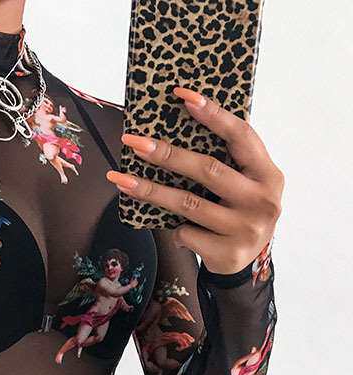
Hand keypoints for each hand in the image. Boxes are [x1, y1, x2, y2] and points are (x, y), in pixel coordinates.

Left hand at [107, 85, 283, 274]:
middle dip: (166, 154)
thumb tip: (173, 132)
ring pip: (187, 204)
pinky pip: (187, 233)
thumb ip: (227, 163)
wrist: (245, 265)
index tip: (183, 96)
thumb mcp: (245, 186)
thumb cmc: (238, 214)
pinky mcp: (227, 253)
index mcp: (269, 174)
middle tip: (134, 142)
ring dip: (150, 190)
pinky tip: (175, 231)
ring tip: (120, 179)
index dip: (214, 115)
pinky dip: (177, 230)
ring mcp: (246, 229)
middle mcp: (262, 200)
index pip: (241, 137)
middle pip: (207, 170)